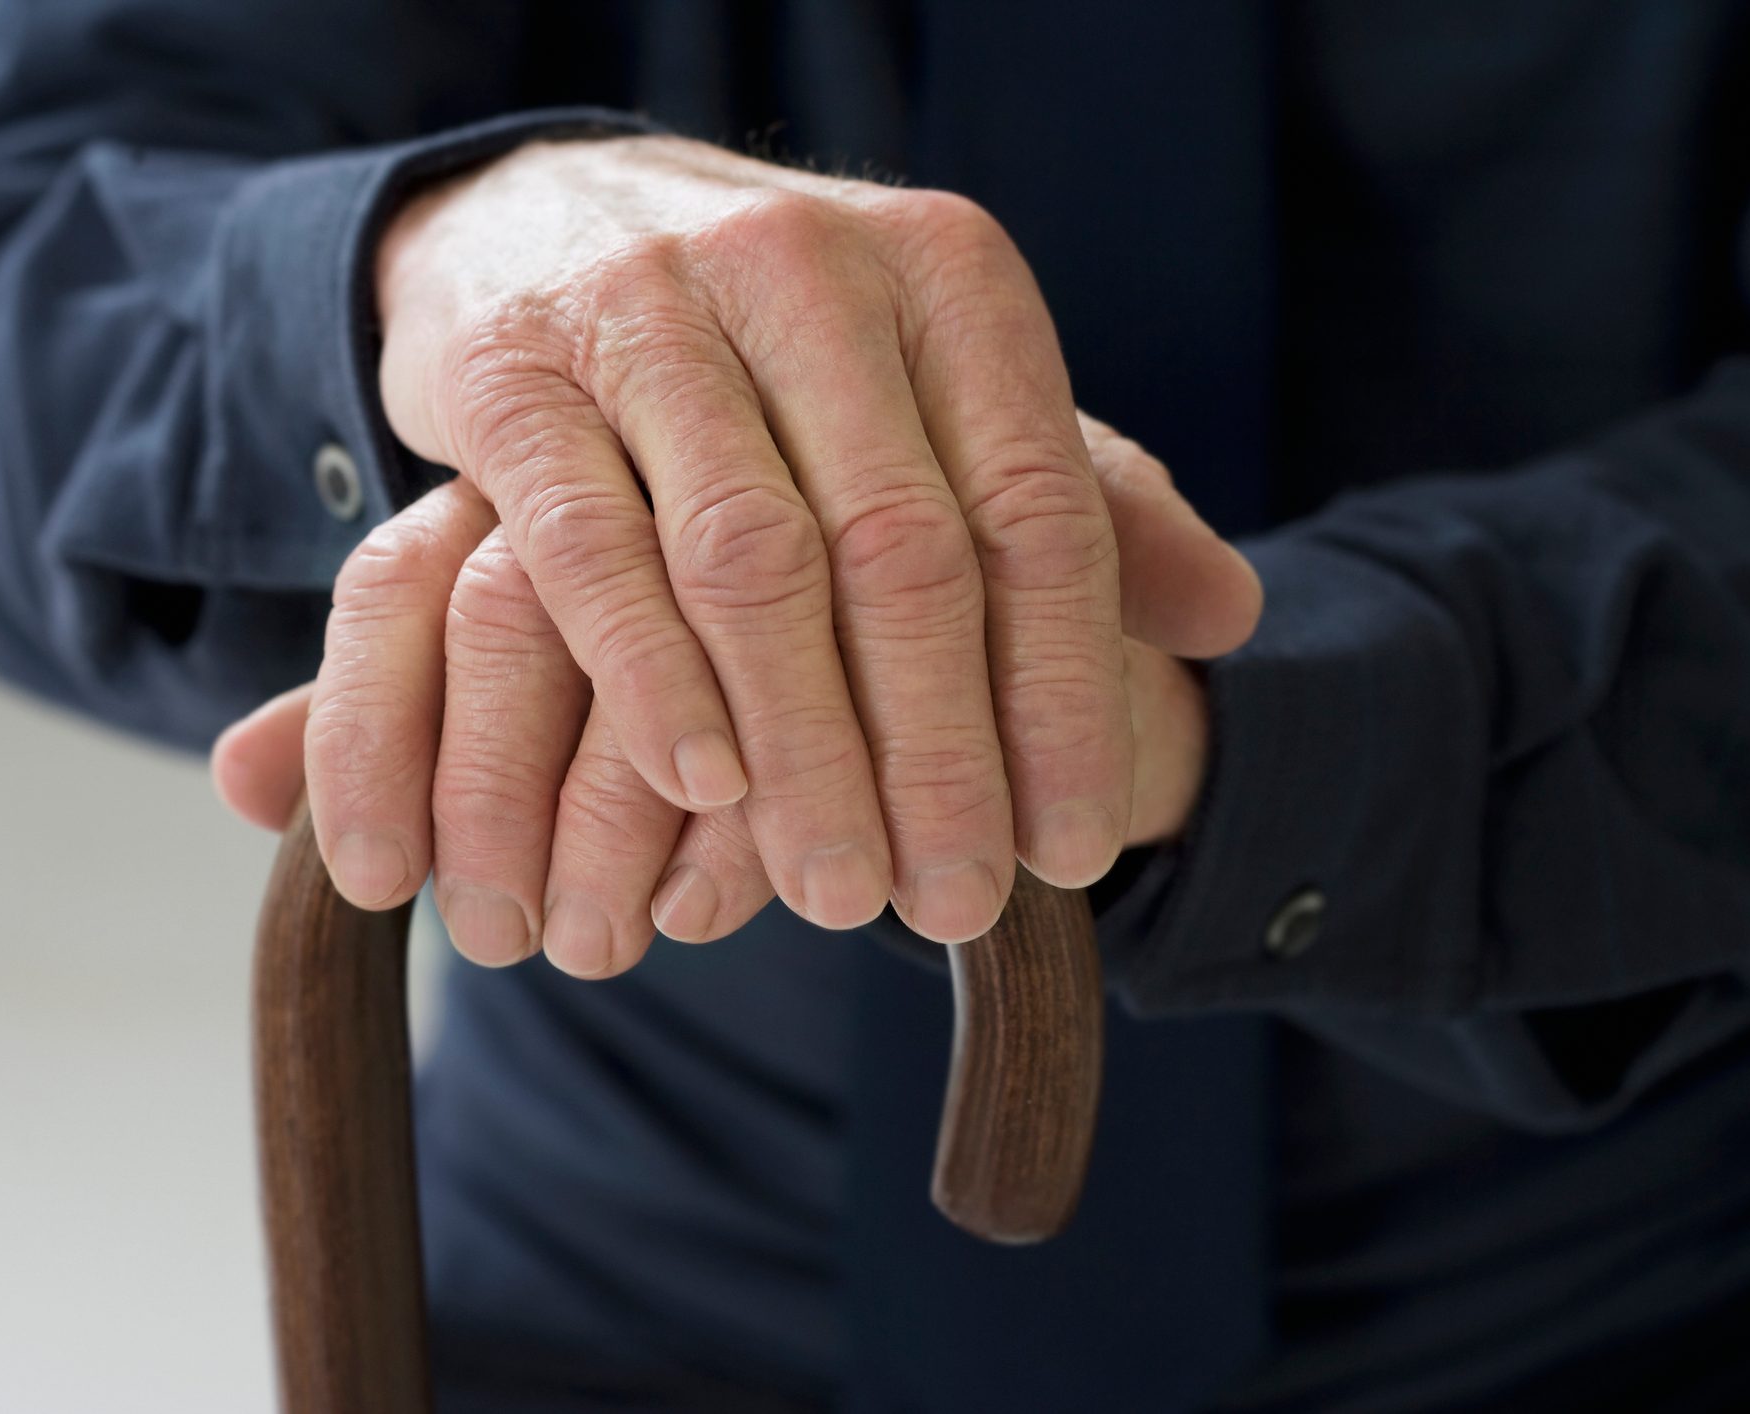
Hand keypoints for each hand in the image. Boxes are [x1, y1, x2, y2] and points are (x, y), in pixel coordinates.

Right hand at [356, 133, 1160, 946]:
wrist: (545, 211)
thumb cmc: (777, 345)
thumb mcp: (938, 388)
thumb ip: (1080, 496)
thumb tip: (1232, 614)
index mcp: (948, 276)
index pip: (1037, 513)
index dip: (1063, 697)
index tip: (1074, 852)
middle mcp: (812, 273)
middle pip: (904, 549)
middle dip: (939, 752)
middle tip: (958, 904)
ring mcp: (654, 311)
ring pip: (754, 561)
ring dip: (806, 748)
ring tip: (841, 895)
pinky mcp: (518, 371)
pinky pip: (594, 548)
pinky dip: (654, 679)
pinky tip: (703, 791)